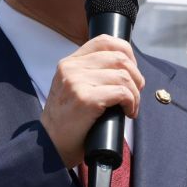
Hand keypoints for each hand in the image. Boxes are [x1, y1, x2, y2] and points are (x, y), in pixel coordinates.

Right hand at [40, 35, 144, 168]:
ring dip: (135, 93)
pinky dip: (131, 102)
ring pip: (124, 76)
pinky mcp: (85, 99)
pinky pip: (121, 92)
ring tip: (131, 106)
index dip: (127, 52)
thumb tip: (127, 68)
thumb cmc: (68, 120)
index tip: (132, 70)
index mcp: (70, 62)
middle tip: (136, 92)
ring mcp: (77, 83)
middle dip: (136, 76)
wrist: (51, 145)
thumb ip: (91, 72)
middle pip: (119, 58)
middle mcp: (72, 68)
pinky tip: (128, 112)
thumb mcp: (73, 87)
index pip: (105, 40)